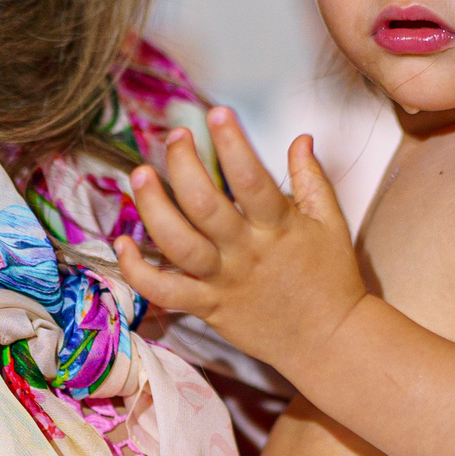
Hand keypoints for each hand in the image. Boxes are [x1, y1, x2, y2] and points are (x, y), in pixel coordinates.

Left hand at [112, 109, 367, 379]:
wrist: (330, 342)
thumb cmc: (331, 279)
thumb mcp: (331, 223)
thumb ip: (311, 179)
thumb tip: (300, 138)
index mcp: (279, 227)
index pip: (252, 178)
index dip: (233, 143)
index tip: (217, 113)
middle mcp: (246, 252)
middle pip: (205, 205)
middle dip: (183, 165)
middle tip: (174, 137)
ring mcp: (223, 281)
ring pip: (178, 244)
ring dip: (153, 208)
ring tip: (140, 175)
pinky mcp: (207, 307)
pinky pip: (165, 291)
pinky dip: (138, 271)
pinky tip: (123, 244)